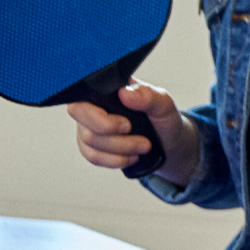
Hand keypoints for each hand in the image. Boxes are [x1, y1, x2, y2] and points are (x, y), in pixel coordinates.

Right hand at [67, 79, 199, 182]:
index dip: (100, 117)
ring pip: (88, 140)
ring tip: (144, 147)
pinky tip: (132, 157)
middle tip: (143, 141)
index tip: (128, 126)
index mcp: (105, 89)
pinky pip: (92, 156)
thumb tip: (125, 93)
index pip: (83, 98)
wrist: (167, 142)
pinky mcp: (90, 145)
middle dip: (114, 137)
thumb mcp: (163, 104)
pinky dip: (115, 160)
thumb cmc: (162, 118)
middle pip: (83, 122)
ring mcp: (88, 125)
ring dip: (120, 149)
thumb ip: (148, 96)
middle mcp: (91, 105)